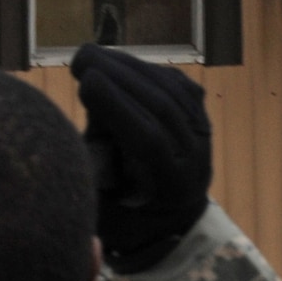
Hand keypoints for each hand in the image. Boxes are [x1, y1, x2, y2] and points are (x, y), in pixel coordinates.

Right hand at [72, 44, 212, 272]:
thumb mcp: (100, 207)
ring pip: (171, 91)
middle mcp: (196, 158)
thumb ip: (92, 167)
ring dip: (129, 67)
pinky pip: (178, 86)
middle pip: (162, 107)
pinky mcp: (200, 118)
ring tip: (92, 56)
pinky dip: (147, 69)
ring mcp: (203, 135)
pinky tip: (119, 61)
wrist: (164, 224)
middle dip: (120, 77)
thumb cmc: (122, 221)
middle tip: (81, 57)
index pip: (149, 140)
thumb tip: (78, 117)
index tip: (86, 83)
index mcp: (171, 187)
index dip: (118, 108)